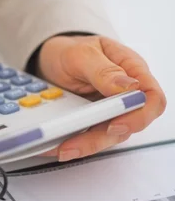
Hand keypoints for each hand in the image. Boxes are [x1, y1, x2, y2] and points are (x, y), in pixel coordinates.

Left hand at [36, 35, 165, 161]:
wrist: (49, 58)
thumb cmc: (69, 50)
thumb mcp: (81, 54)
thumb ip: (103, 70)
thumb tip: (129, 87)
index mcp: (131, 69)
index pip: (151, 97)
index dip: (139, 116)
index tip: (114, 125)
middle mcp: (125, 92)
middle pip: (128, 123)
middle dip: (102, 138)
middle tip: (75, 144)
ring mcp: (110, 109)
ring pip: (108, 135)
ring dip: (85, 145)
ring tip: (62, 149)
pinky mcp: (93, 120)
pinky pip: (89, 136)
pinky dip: (73, 142)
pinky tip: (56, 146)